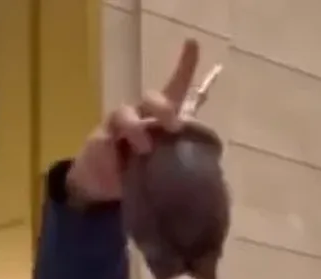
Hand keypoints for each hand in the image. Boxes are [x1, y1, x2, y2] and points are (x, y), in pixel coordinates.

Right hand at [66, 40, 200, 204]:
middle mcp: (143, 118)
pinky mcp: (101, 140)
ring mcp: (120, 127)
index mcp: (164, 123)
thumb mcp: (174, 176)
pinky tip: (121, 159)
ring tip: (145, 148)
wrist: (109, 193)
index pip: (176, 90)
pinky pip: (107, 137)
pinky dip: (115, 147)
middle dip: (163, 107)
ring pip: (127, 114)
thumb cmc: (146, 180)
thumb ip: (191, 170)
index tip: (192, 44)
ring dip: (136, 127)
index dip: (184, 67)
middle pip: (153, 99)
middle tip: (174, 126)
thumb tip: (219, 181)